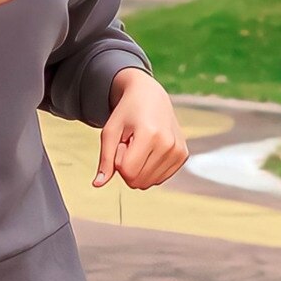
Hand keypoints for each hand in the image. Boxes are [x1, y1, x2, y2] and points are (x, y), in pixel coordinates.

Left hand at [95, 70, 187, 190]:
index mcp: (150, 135)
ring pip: (149, 183)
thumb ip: (105, 159)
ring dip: (139, 168)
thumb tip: (98, 184)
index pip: (127, 171)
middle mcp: (168, 144)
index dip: (118, 160)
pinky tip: (150, 150)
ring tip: (140, 145)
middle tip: (130, 144)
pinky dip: (150, 169)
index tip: (122, 142)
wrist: (150, 96)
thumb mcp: (110, 131)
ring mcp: (178, 151)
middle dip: (128, 166)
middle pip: (138, 181)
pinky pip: (159, 179)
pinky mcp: (182, 155)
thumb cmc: (127, 112)